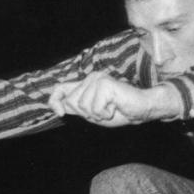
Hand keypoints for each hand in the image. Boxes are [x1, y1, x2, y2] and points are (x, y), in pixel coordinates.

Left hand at [48, 72, 179, 126]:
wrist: (139, 110)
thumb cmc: (118, 111)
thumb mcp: (92, 113)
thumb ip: (76, 108)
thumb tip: (59, 107)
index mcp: (85, 84)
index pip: (60, 89)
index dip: (54, 101)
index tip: (60, 113)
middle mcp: (90, 78)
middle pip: (72, 102)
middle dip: (87, 114)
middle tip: (104, 110)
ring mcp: (97, 79)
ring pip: (83, 106)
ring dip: (97, 114)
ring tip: (110, 108)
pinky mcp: (105, 84)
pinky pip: (95, 109)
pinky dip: (105, 113)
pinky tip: (115, 107)